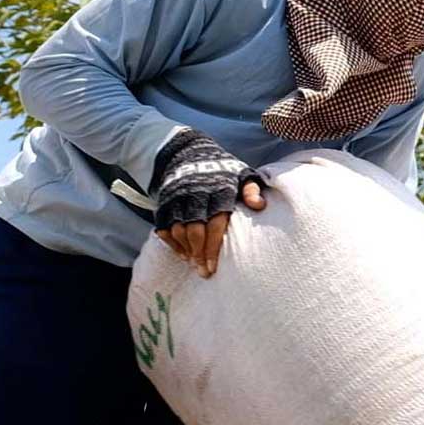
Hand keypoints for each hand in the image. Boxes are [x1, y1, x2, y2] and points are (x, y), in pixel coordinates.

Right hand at [151, 129, 265, 277]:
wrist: (188, 152)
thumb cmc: (222, 171)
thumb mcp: (241, 173)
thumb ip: (252, 189)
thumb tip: (260, 205)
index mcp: (218, 190)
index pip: (215, 223)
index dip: (213, 246)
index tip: (213, 266)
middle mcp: (196, 195)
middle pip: (195, 230)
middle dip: (199, 254)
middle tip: (204, 272)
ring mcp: (177, 199)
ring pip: (178, 230)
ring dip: (185, 250)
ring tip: (194, 264)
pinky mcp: (164, 203)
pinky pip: (163, 227)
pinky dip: (171, 242)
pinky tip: (182, 253)